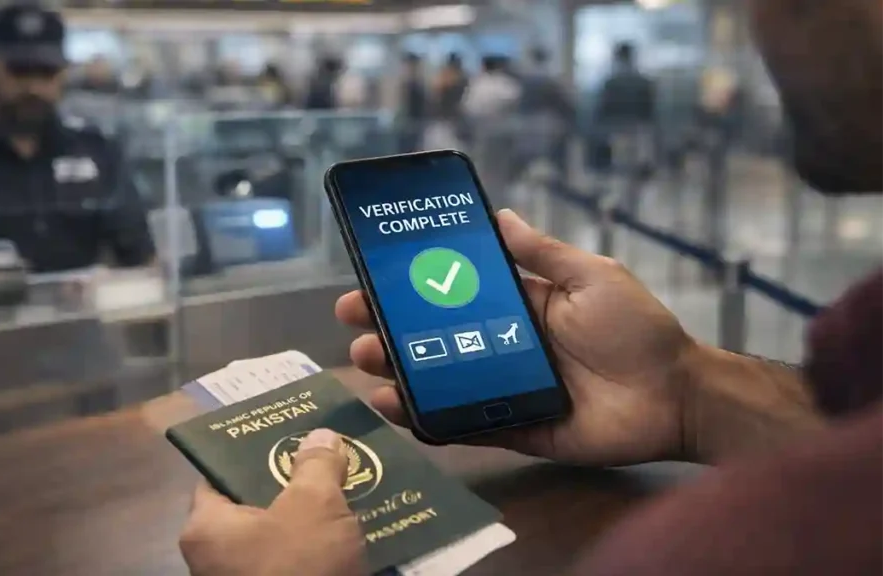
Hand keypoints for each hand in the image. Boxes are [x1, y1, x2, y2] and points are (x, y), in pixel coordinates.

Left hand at [180, 429, 367, 575]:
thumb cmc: (298, 567)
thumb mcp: (314, 505)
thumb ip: (316, 465)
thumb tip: (320, 434)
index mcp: (206, 526)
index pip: (220, 472)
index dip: (254, 449)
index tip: (287, 433)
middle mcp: (215, 556)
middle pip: (254, 502)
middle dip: (292, 480)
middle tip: (326, 457)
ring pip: (279, 533)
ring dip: (311, 515)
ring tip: (347, 487)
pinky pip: (296, 561)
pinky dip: (319, 547)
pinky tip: (350, 531)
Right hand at [336, 209, 700, 465]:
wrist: (677, 395)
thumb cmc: (638, 330)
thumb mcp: (592, 278)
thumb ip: (543, 254)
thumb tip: (499, 216)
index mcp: (520, 307)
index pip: (453, 295)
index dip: (413, 288)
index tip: (373, 278)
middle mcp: (504, 347)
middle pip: (435, 340)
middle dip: (391, 332)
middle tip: (355, 327)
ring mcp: (505, 390)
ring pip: (440, 383)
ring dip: (400, 375)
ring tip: (368, 367)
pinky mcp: (515, 429)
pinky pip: (466, 426)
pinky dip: (430, 421)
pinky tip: (400, 410)